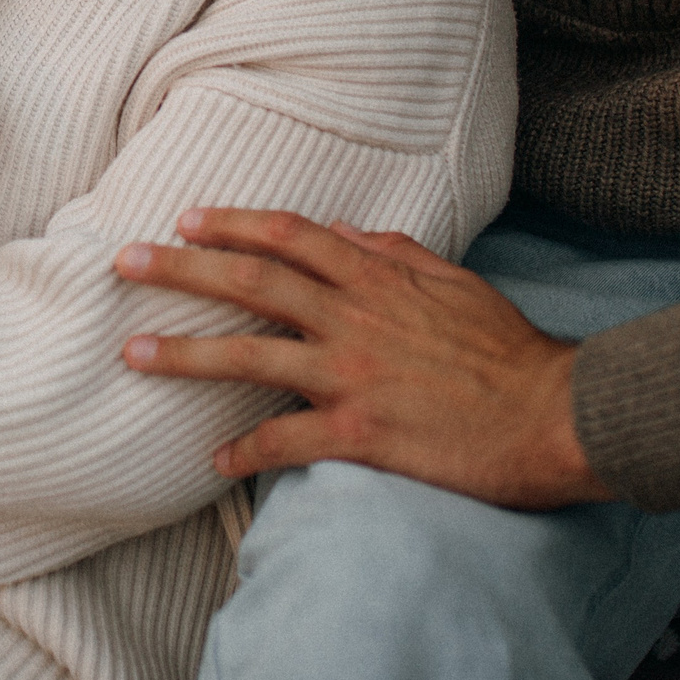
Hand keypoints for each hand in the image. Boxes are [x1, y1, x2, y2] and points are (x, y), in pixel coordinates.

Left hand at [114, 208, 613, 509]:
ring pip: (249, 356)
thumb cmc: (508, 350)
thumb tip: (343, 231)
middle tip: (123, 262)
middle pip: (250, 283)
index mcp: (376, 277)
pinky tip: (213, 459)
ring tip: (133, 353)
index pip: (288, 236)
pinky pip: (286, 440)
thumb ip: (394, 252)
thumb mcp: (454, 281)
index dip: (231, 225)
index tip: (185, 220)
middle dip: (180, 269)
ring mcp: (352, 375)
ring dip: (184, 355)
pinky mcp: (361, 432)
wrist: (556, 414)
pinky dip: (245, 450)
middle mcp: (353, 318)